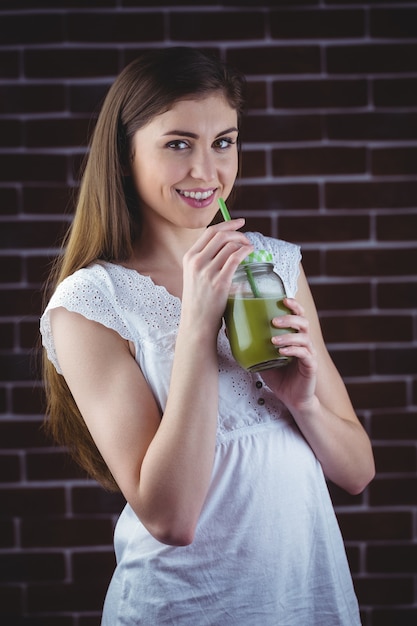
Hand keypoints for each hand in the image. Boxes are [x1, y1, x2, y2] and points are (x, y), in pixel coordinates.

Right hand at [181, 220, 253, 328]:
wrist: (197, 322)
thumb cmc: (199, 299)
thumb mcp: (194, 275)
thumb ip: (205, 259)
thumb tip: (226, 244)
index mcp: (189, 257)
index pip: (210, 232)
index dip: (227, 224)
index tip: (240, 222)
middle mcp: (197, 262)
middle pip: (221, 236)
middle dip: (238, 233)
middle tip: (247, 239)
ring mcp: (207, 272)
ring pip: (230, 246)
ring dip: (244, 243)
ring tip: (250, 248)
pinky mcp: (219, 282)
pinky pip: (236, 258)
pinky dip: (245, 251)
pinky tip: (250, 252)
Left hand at [260, 297, 317, 413]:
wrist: (291, 398)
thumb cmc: (278, 376)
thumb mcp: (261, 357)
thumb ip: (251, 344)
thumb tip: (229, 329)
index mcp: (294, 336)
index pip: (298, 315)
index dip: (293, 305)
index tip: (283, 299)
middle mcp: (304, 342)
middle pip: (303, 322)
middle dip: (289, 318)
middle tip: (274, 321)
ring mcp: (309, 354)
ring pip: (304, 337)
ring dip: (288, 336)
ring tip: (273, 340)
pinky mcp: (311, 366)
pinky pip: (305, 354)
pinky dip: (293, 350)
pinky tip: (281, 351)